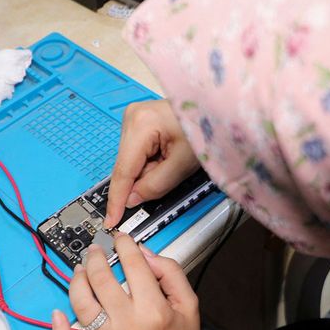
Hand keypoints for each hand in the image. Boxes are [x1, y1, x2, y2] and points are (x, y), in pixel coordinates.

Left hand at [52, 234, 215, 329]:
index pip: (133, 264)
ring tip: (81, 270)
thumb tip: (144, 253)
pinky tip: (57, 315)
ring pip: (81, 304)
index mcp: (155, 310)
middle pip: (102, 279)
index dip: (124, 245)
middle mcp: (129, 326)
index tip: (121, 240)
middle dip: (96, 257)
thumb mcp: (189, 304)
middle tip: (97, 250)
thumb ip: (170, 272)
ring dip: (77, 280)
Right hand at [105, 100, 199, 227]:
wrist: (218, 109)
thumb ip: (155, 185)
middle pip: (126, 166)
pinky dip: (150, 162)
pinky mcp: (139, 121)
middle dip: (141, 181)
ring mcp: (134, 117)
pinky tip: (166, 155)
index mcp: (141, 124)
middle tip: (167, 176)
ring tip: (172, 160)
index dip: (117, 199)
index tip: (111, 219)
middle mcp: (131, 117)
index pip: (123, 171)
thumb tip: (133, 199)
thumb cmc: (206, 129)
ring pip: (131, 161)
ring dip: (147, 171)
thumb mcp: (183, 164)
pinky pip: (137, 153)